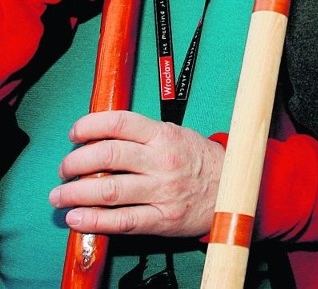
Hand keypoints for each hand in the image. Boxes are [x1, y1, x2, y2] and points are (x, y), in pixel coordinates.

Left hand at [48, 111, 223, 236]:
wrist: (231, 188)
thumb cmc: (199, 160)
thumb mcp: (175, 134)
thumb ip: (142, 135)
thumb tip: (101, 137)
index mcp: (163, 135)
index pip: (119, 123)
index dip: (89, 126)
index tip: (74, 134)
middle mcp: (161, 160)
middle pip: (107, 155)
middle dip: (75, 162)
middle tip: (64, 169)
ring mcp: (161, 191)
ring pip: (108, 190)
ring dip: (76, 194)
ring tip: (60, 196)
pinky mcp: (161, 219)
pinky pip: (121, 221)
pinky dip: (93, 221)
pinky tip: (76, 219)